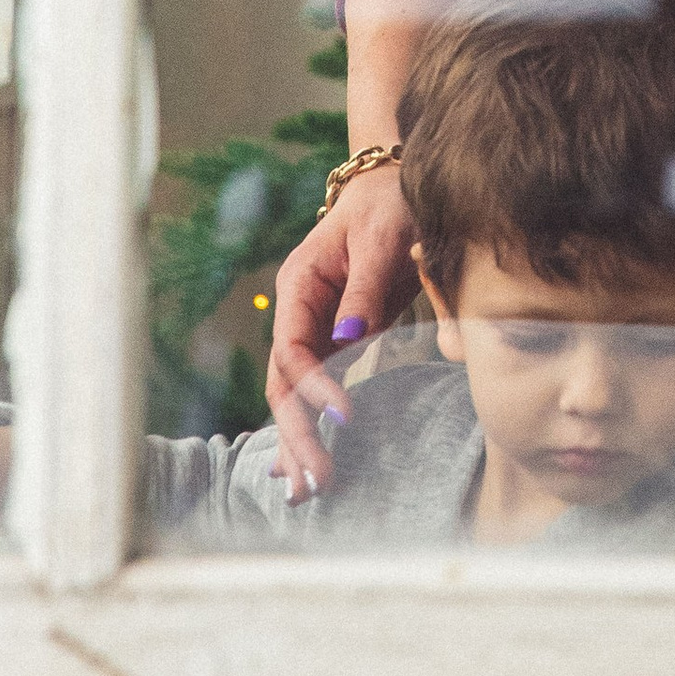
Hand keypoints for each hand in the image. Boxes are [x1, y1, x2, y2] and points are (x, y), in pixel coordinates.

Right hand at [265, 167, 417, 494]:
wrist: (391, 185)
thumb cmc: (388, 205)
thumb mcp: (382, 241)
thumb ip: (366, 291)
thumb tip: (351, 340)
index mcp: (300, 283)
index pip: (294, 348)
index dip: (314, 387)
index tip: (344, 418)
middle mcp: (296, 310)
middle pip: (283, 382)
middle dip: (296, 433)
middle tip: (316, 480)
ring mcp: (310, 327)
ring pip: (292, 393)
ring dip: (298, 441)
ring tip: (306, 490)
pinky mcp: (331, 340)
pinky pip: (314, 389)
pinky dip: (310, 427)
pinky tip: (306, 466)